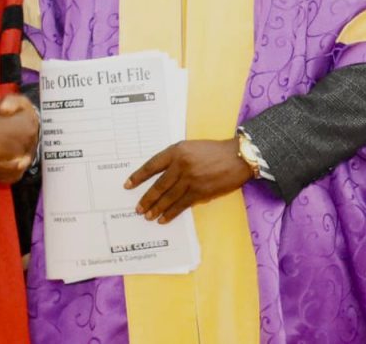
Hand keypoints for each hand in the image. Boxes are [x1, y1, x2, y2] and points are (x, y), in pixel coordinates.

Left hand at [124, 139, 252, 223]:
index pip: (152, 165)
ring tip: (148, 216)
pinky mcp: (200, 192)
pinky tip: (163, 219)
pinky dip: (171, 213)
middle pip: (158, 185)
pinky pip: (181, 205)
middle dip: (146, 198)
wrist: (238, 157)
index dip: (138, 176)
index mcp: (176, 151)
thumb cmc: (214, 151)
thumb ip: (175, 158)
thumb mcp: (190, 147)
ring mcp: (190, 179)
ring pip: (168, 197)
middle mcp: (181, 165)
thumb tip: (160, 175)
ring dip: (156, 208)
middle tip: (138, 208)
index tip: (128, 185)